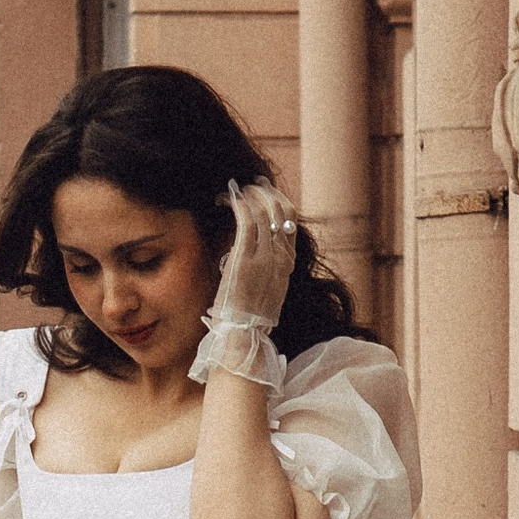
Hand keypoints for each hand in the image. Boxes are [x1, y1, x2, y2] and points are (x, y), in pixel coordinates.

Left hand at [211, 178, 296, 333]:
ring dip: (249, 195)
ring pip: (264, 211)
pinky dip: (238, 204)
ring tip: (236, 188)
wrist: (242, 335)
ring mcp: (265, 257)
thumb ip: (265, 269)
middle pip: (281, 211)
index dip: (278, 202)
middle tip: (251, 183)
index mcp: (288, 264)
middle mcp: (282, 257)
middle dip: (266, 192)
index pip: (290, 223)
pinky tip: (228, 198)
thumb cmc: (247, 317)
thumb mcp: (266, 290)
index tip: (265, 192)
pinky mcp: (246, 258)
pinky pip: (246, 221)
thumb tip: (251, 252)